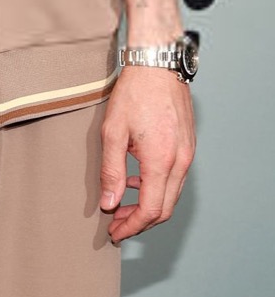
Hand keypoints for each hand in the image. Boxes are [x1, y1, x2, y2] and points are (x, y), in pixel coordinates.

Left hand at [99, 67, 195, 241]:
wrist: (158, 65)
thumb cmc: (134, 93)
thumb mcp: (112, 132)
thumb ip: (111, 171)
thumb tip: (109, 204)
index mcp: (161, 161)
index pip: (151, 210)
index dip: (131, 226)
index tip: (114, 232)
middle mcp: (180, 161)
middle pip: (164, 208)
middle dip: (139, 221)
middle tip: (115, 223)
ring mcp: (187, 153)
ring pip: (171, 194)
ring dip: (148, 205)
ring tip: (121, 204)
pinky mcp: (187, 145)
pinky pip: (175, 178)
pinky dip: (157, 187)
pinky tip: (136, 181)